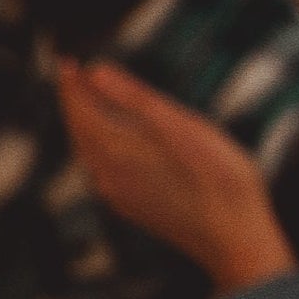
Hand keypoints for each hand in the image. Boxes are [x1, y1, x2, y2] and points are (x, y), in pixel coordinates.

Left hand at [58, 61, 296, 294]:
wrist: (232, 237)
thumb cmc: (218, 178)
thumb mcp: (182, 126)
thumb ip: (135, 98)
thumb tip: (94, 71)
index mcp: (113, 149)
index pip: (79, 109)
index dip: (71, 84)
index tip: (66, 61)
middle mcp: (104, 174)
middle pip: (79, 129)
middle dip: (75, 101)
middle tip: (75, 74)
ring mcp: (115, 193)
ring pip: (89, 151)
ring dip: (86, 123)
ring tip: (91, 101)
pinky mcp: (128, 206)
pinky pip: (102, 169)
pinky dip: (100, 145)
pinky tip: (113, 140)